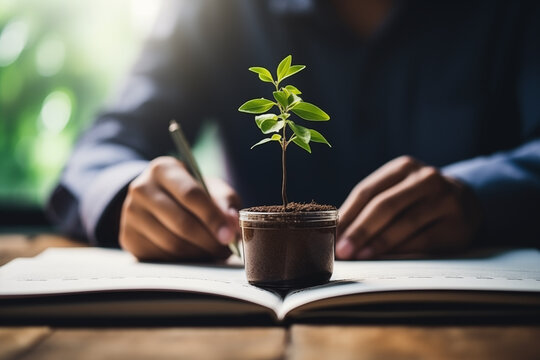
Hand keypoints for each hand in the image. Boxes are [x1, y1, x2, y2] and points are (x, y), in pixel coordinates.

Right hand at [119, 156, 240, 260]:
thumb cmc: (191, 192)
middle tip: (226, 249)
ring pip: (172, 244)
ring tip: (214, 251)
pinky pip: (161, 257)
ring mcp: (130, 214)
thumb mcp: (211, 188)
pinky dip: (183, 260)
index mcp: (163, 169)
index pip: (191, 195)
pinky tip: (194, 253)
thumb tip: (232, 224)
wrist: (156, 198)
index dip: (213, 218)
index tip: (229, 235)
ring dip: (199, 253)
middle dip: (209, 240)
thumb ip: (225, 202)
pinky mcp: (128, 237)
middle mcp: (141, 189)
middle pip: (181, 223)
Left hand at [336, 156, 481, 259]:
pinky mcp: (457, 223)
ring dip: (378, 242)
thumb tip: (338, 231)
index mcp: (403, 166)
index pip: (367, 191)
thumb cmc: (417, 198)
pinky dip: (401, 250)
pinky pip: (423, 240)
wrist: (466, 201)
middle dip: (360, 230)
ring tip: (360, 256)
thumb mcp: (396, 190)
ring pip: (404, 222)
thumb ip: (370, 204)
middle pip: (385, 205)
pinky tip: (386, 259)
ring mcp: (445, 198)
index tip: (332, 234)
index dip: (348, 214)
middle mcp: (426, 178)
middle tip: (343, 250)